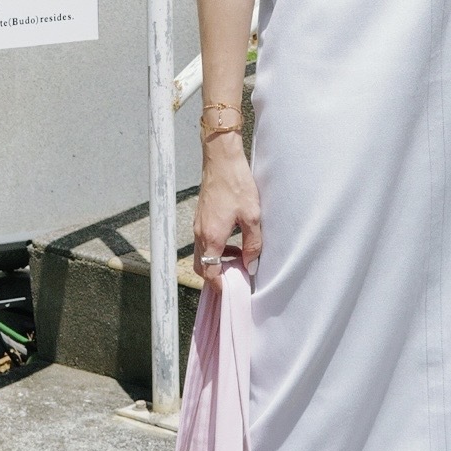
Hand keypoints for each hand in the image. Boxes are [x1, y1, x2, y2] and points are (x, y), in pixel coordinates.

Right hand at [192, 134, 261, 284]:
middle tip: (235, 280)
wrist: (221, 159)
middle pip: (201, 267)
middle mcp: (200, 233)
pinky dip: (215, 249)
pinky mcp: (201, 217)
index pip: (209, 272)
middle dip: (216, 277)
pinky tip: (233, 242)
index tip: (233, 291)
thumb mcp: (252, 216)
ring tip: (239, 260)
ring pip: (202, 254)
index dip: (220, 286)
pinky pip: (204, 241)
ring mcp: (198, 224)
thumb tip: (251, 264)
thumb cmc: (236, 184)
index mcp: (211, 237)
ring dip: (216, 262)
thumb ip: (253, 244)